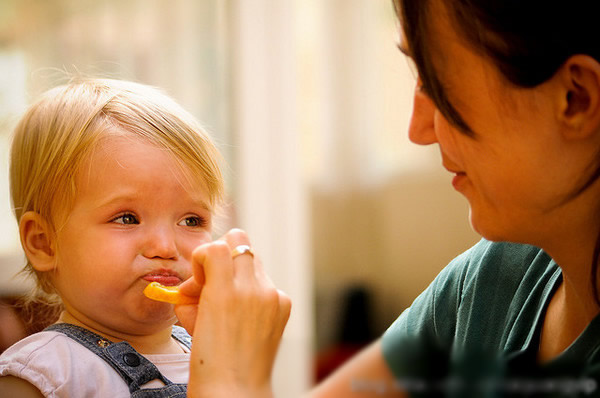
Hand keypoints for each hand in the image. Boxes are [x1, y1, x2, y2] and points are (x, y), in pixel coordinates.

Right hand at [174, 229, 291, 397]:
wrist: (236, 389)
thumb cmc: (209, 361)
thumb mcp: (190, 321)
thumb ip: (190, 293)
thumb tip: (195, 280)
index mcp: (224, 293)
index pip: (217, 246)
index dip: (203, 257)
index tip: (199, 276)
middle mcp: (252, 290)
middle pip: (240, 242)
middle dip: (223, 258)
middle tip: (213, 281)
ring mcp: (272, 296)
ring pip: (253, 262)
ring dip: (239, 273)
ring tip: (229, 300)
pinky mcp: (284, 304)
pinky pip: (267, 283)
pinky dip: (255, 292)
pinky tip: (246, 315)